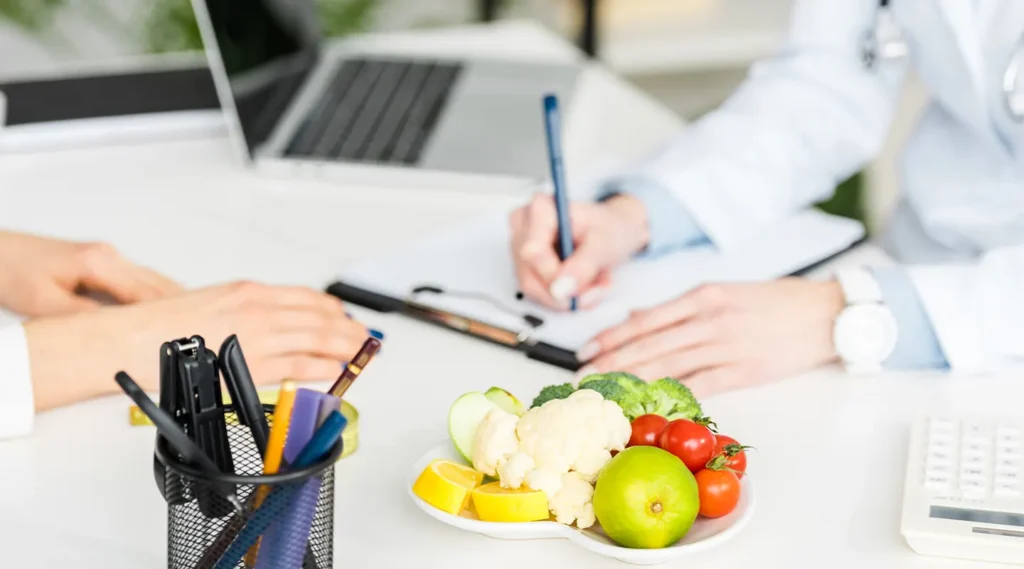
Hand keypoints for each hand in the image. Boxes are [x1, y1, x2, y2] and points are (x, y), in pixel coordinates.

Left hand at [0, 231, 180, 316]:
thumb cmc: (11, 270)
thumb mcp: (45, 304)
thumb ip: (85, 318)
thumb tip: (116, 332)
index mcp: (98, 263)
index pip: (144, 294)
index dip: (167, 315)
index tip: (182, 330)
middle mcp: (109, 256)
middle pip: (157, 284)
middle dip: (179, 306)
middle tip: (201, 326)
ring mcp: (108, 257)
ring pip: (152, 280)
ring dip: (171, 299)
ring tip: (191, 320)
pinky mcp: (104, 261)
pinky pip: (141, 278)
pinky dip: (156, 294)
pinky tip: (165, 305)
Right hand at [23, 281, 370, 410]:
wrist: (138, 339)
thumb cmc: (166, 325)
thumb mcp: (215, 302)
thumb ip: (247, 310)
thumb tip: (269, 322)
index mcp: (252, 292)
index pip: (307, 297)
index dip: (334, 308)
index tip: (346, 315)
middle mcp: (261, 310)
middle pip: (321, 318)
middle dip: (349, 329)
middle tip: (366, 338)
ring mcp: (260, 337)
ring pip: (318, 340)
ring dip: (345, 348)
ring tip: (361, 355)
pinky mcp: (253, 365)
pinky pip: (300, 367)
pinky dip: (324, 369)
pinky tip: (336, 372)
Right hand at [509, 193, 650, 309]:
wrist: (612, 230)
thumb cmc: (609, 228)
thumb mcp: (604, 244)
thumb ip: (584, 265)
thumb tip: (561, 289)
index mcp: (541, 209)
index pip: (533, 252)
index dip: (555, 277)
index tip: (581, 285)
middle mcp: (523, 225)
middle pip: (529, 275)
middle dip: (566, 292)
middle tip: (597, 289)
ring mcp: (519, 246)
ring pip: (533, 288)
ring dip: (567, 296)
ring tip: (595, 284)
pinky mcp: (525, 265)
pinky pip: (537, 292)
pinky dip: (564, 296)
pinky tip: (583, 283)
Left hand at [574, 278, 844, 397]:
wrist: (827, 312)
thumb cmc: (777, 302)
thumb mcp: (724, 292)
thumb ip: (681, 308)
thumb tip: (638, 318)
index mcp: (702, 296)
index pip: (645, 320)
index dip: (611, 337)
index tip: (585, 350)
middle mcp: (709, 319)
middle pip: (649, 345)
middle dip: (611, 363)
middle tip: (583, 379)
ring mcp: (725, 346)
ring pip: (668, 366)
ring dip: (632, 381)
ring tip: (606, 392)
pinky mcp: (743, 371)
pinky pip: (699, 386)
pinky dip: (671, 397)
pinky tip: (649, 406)